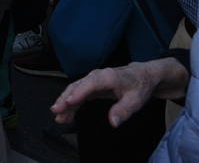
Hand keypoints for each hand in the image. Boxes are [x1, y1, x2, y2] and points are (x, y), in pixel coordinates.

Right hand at [52, 58, 189, 125]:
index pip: (90, 84)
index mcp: (107, 77)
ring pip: (74, 90)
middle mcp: (96, 76)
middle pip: (77, 86)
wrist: (142, 75)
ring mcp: (92, 80)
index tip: (68, 102)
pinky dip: (71, 103)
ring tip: (58, 117)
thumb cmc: (139, 86)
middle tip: (56, 111)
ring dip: (65, 103)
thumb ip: (123, 110)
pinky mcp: (91, 86)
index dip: (78, 93)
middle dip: (65, 99)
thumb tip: (113, 122)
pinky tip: (66, 114)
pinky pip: (78, 93)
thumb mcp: (136, 100)